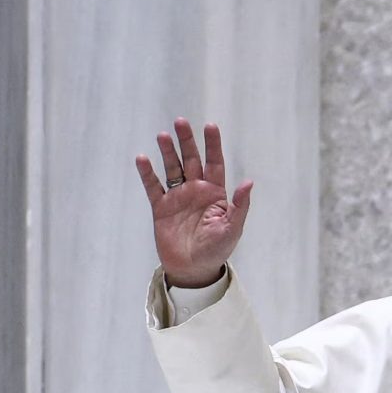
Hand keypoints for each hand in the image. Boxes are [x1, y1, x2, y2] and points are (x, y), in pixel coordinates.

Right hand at [135, 118, 251, 288]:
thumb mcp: (232, 228)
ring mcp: (178, 197)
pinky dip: (148, 174)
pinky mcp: (161, 208)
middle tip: (180, 122)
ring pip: (172, 168)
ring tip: (162, 136)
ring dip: (168, 152)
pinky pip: (154, 187)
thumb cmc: (216, 250)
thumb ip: (239, 205)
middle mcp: (196, 190)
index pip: (214, 162)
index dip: (212, 144)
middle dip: (186, 141)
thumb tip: (248, 182)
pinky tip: (142, 159)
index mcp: (215, 193)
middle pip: (191, 159)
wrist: (193, 270)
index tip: (210, 125)